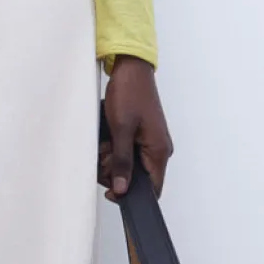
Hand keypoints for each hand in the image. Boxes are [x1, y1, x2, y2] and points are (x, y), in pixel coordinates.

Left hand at [100, 56, 173, 199]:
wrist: (131, 68)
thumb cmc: (130, 93)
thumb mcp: (121, 130)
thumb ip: (122, 162)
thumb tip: (122, 189)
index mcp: (159, 151)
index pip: (152, 188)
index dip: (131, 194)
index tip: (111, 192)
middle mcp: (158, 150)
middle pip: (136, 178)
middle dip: (116, 172)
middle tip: (104, 156)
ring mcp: (149, 142)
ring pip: (129, 165)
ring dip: (112, 159)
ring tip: (104, 143)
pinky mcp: (141, 135)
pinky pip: (126, 152)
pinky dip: (114, 149)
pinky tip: (106, 138)